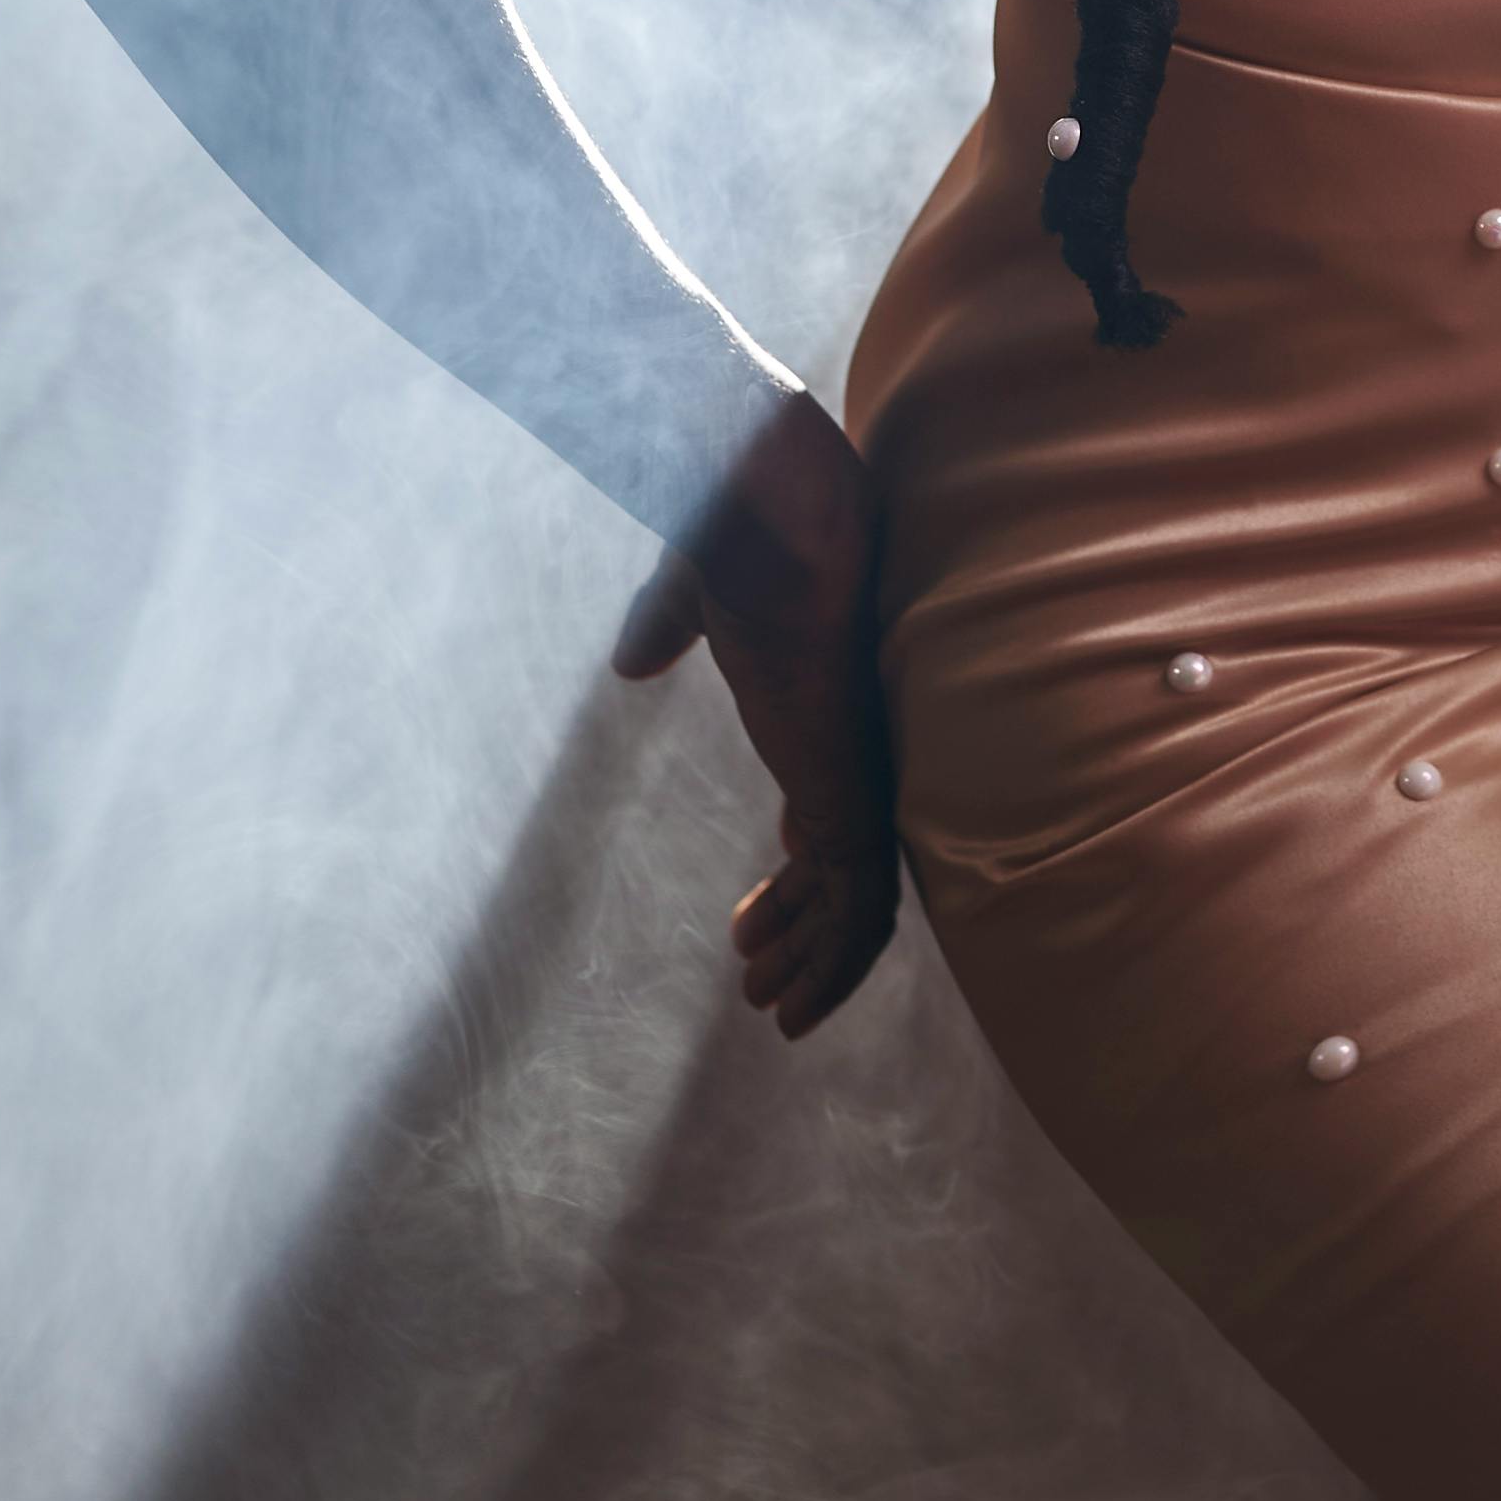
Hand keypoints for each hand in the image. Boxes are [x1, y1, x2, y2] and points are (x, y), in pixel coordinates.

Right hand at [611, 386, 900, 1038]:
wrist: (768, 493)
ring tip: (775, 1007)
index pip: (828, 814)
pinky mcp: (853, 781)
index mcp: (816, 713)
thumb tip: (634, 662)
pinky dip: (839, 958)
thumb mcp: (693, 595)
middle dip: (804, 932)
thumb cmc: (741, 527)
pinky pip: (866, 896)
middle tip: (759, 983)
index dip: (796, 874)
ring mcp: (854, 767)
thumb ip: (667, 628)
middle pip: (848, 867)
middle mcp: (845, 749)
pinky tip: (798, 1000)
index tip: (753, 917)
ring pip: (862, 897)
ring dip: (822, 961)